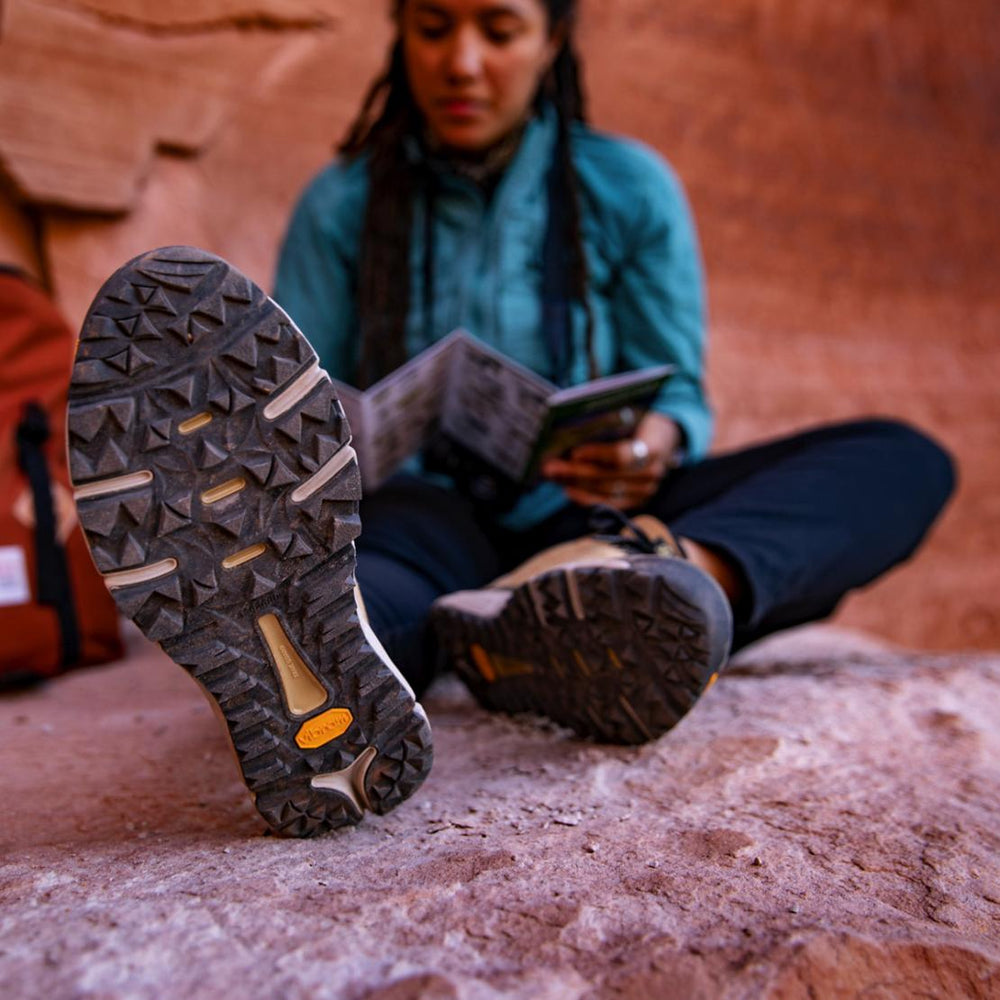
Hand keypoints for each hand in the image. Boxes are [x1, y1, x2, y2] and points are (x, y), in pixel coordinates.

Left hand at [540, 412, 681, 509]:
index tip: (574, 452)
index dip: (597, 455)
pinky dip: (587, 498)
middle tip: (550, 467)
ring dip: (575, 484)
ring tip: (554, 477)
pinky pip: (609, 503)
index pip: (621, 455)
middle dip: (575, 471)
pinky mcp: (639, 501)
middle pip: (608, 476)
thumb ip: (608, 420)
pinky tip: (570, 490)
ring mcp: (647, 490)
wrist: (666, 439)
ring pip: (605, 491)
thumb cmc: (642, 421)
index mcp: (655, 446)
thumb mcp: (632, 413)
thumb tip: (573, 425)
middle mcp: (653, 472)